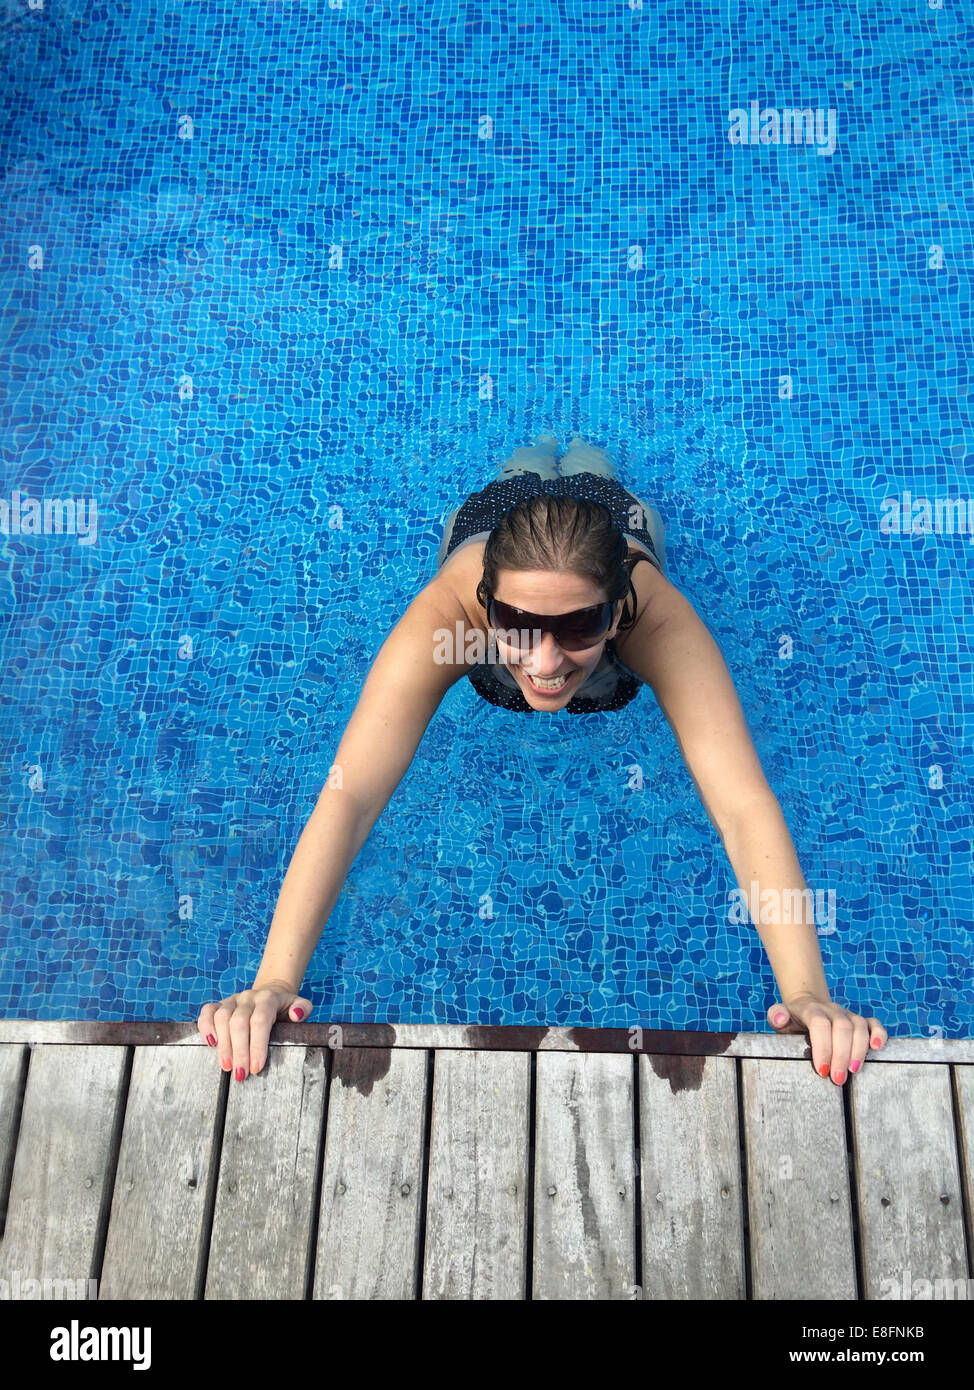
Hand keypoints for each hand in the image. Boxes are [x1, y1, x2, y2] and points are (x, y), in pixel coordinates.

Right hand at [197, 981, 312, 1080]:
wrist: (271, 995)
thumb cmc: (285, 1009)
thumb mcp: (300, 1006)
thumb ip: (303, 1008)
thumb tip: (296, 1015)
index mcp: (268, 998)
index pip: (260, 1020)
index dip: (257, 1045)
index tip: (257, 1068)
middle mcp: (248, 997)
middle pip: (239, 1022)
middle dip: (239, 1051)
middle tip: (240, 1074)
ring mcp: (232, 1000)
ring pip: (222, 1018)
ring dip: (223, 1045)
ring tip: (227, 1066)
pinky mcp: (219, 1004)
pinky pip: (207, 1011)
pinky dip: (206, 1027)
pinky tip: (210, 1044)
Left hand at [767, 995, 887, 1084]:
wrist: (806, 1006)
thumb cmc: (793, 1021)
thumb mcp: (779, 1018)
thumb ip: (776, 1016)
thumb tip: (779, 1019)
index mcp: (811, 1010)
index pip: (819, 1024)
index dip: (823, 1047)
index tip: (822, 1071)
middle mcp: (831, 1010)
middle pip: (842, 1027)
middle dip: (841, 1055)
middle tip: (837, 1079)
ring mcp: (847, 1014)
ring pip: (859, 1026)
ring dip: (859, 1049)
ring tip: (853, 1071)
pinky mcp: (859, 1021)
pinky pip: (873, 1023)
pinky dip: (879, 1034)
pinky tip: (877, 1048)